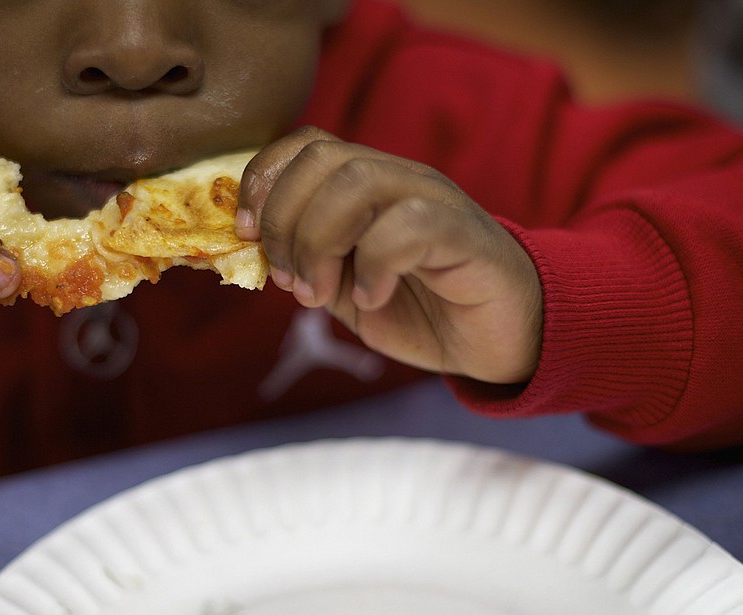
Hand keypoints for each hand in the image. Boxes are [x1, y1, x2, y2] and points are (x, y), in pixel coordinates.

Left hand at [237, 127, 541, 384]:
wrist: (500, 341)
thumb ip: (307, 263)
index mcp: (368, 186)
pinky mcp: (466, 235)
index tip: (243, 233)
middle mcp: (401, 180)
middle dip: (285, 219)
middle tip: (288, 279)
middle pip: (323, 159)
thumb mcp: (346, 289)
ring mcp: (436, 202)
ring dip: (319, 241)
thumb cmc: (424, 309)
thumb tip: (256, 251)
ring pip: (360, 180)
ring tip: (318, 294)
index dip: (263, 180)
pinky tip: (373, 298)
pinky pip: (411, 224)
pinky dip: (375, 263)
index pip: (307, 145)